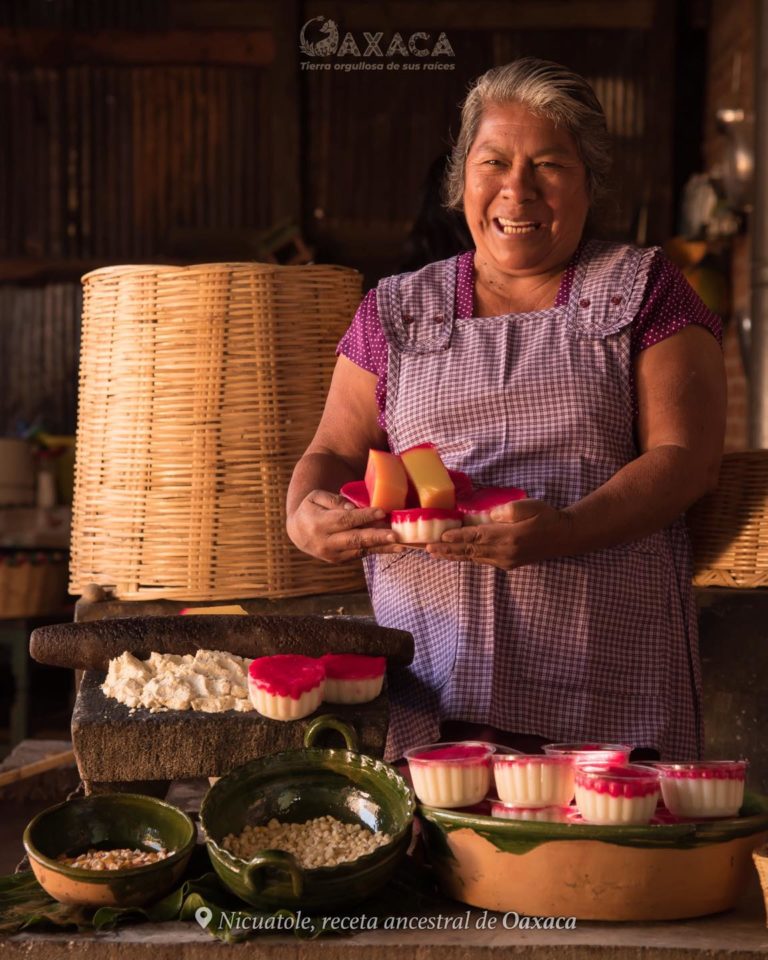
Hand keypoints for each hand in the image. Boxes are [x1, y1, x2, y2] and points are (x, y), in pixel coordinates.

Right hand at [287, 489, 399, 563]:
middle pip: (354, 539)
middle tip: (395, 535)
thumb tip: (353, 508)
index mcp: (319, 523)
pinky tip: (394, 548)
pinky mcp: (340, 560)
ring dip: (382, 548)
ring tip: (401, 546)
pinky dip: (378, 551)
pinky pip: (361, 555)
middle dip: (376, 537)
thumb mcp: (316, 497)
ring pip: (361, 550)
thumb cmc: (311, 509)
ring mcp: (333, 554)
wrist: (298, 532)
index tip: (381, 511)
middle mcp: (326, 542)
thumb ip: (334, 501)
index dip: (364, 516)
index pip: (345, 520)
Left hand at [425, 498, 573, 569]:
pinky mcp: (508, 564)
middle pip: (470, 551)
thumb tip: (488, 515)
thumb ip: (507, 510)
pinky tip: (457, 555)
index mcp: (508, 536)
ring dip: (454, 555)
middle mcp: (504, 552)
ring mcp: (505, 561)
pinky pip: (482, 561)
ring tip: (435, 553)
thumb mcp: (529, 506)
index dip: (458, 537)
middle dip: (448, 550)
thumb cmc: (546, 516)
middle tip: (427, 549)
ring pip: (474, 558)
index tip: (441, 537)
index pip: (477, 536)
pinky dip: (467, 557)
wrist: (564, 536)